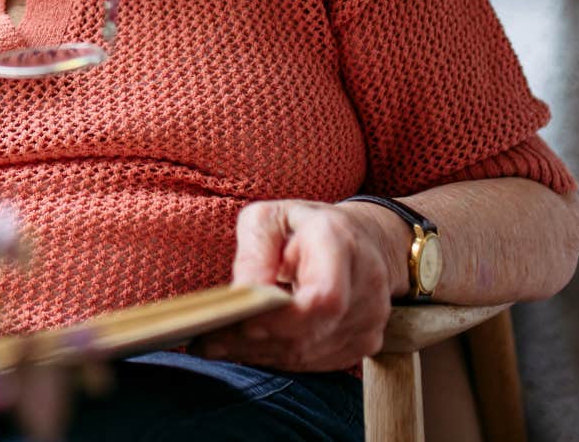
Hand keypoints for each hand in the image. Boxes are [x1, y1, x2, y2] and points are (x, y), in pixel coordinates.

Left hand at [194, 199, 409, 371]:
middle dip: (254, 340)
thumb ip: (253, 251)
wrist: (361, 240)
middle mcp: (366, 284)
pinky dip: (276, 357)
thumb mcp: (269, 217)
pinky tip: (245, 348)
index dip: (281, 318)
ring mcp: (371, 319)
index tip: (238, 321)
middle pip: (309, 332)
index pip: (323, 297)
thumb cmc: (304, 225)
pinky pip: (314, 361)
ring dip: (258, 353)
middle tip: (207, 341)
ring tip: (215, 345)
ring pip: (307, 353)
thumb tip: (242, 294)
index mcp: (340, 243)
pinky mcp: (364, 343)